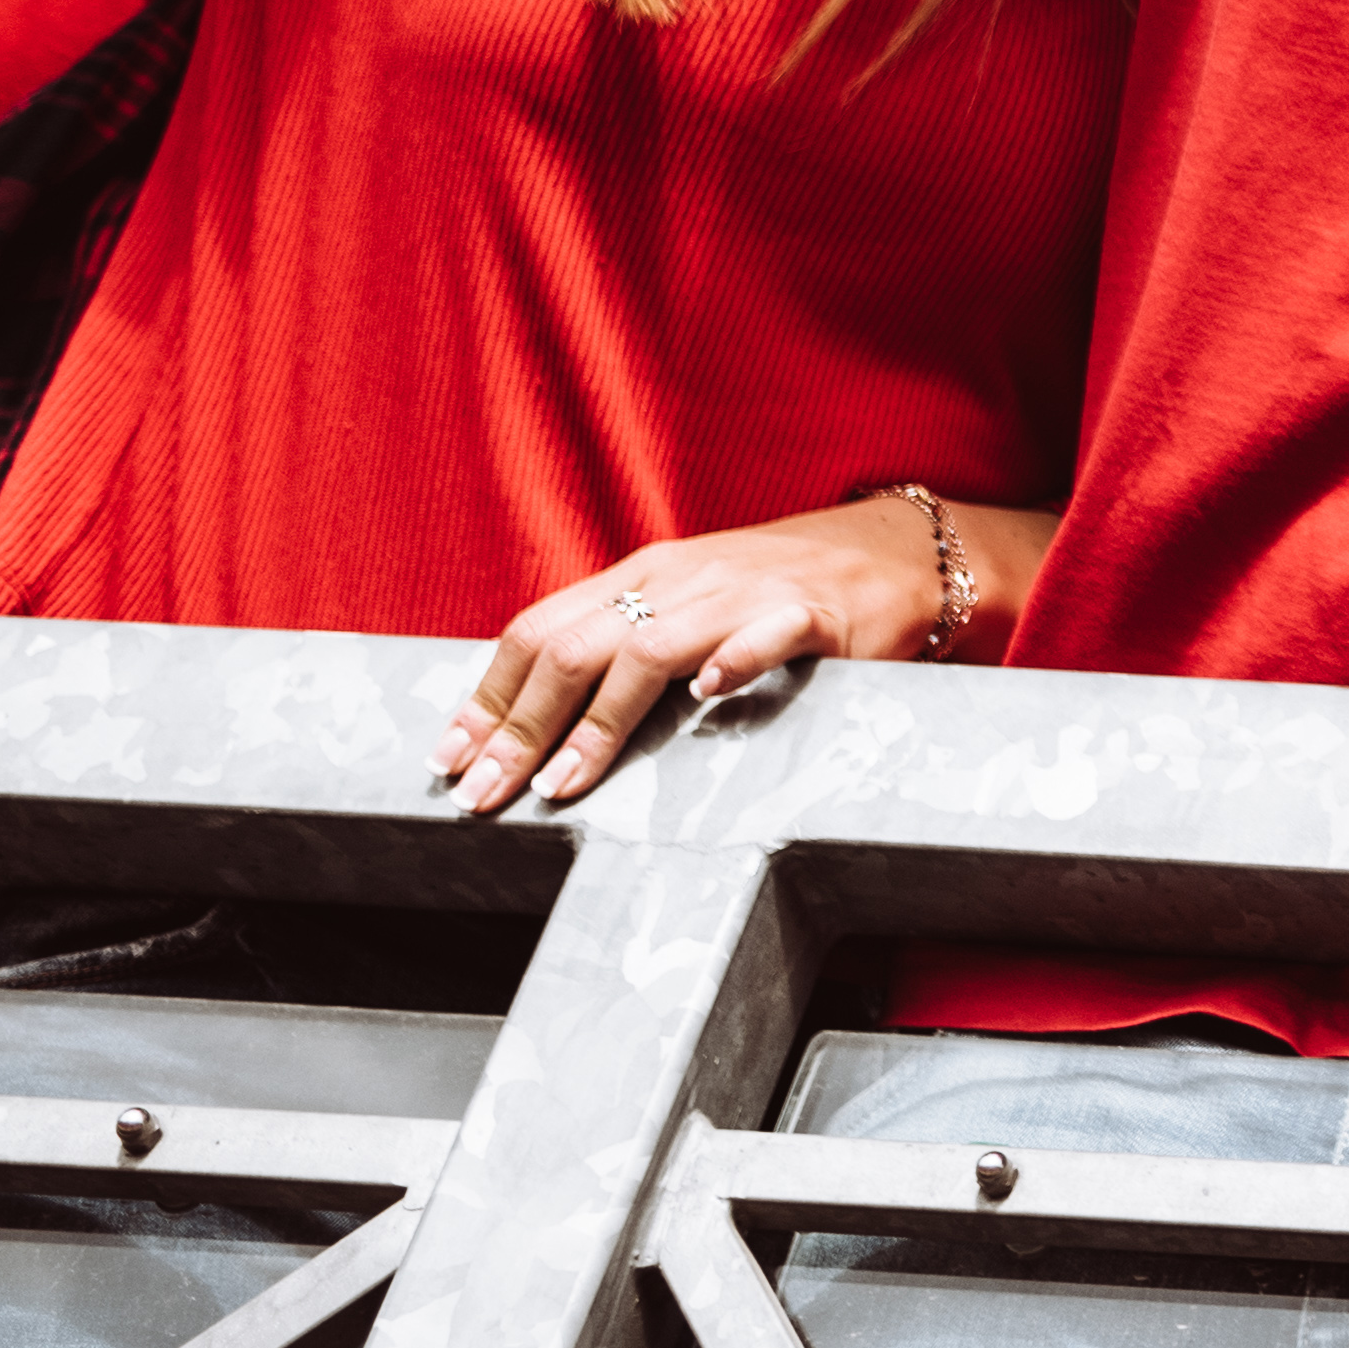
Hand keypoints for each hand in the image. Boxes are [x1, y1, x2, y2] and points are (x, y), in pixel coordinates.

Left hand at [438, 507, 965, 811]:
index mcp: (642, 576)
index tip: (449, 759)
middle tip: (483, 797)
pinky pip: (766, 632)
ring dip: (597, 723)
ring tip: (565, 783)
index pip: (538, 630)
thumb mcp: (688, 605)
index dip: (487, 697)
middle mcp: (680, 578)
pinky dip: (733, 660)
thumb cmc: (782, 590)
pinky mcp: (813, 611)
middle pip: (575, 648)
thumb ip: (623, 643)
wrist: (899, 550)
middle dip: (519, 729)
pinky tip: (709, 695)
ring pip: (651, 650)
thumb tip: (533, 715)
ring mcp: (743, 591)